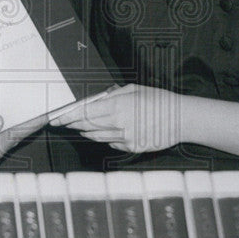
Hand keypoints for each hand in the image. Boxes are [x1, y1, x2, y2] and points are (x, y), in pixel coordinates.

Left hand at [49, 84, 183, 154]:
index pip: (86, 113)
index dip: (68, 116)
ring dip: (85, 132)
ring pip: (96, 137)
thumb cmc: (159, 100)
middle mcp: (120, 124)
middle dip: (72, 124)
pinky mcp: (131, 148)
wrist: (181, 119)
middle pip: (87, 126)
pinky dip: (104, 138)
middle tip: (60, 122)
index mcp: (119, 106)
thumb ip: (113, 95)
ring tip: (77, 127)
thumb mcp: (135, 89)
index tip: (57, 118)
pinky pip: (111, 144)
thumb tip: (95, 101)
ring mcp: (125, 139)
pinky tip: (102, 132)